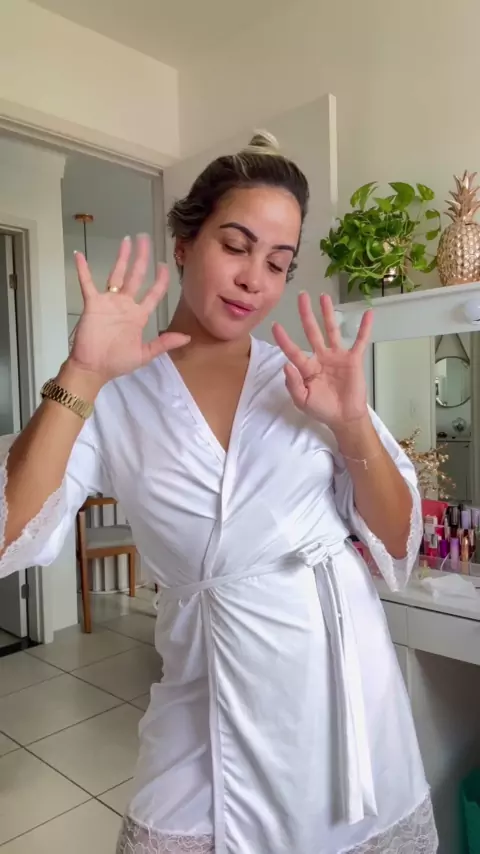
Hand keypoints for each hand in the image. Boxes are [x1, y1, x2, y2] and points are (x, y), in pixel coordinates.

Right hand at [69, 235, 189, 383]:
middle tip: (145, 239)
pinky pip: (87, 283)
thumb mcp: (144, 354)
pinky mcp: (93, 303)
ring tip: (126, 240)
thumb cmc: (117, 362)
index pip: (153, 292)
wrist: (93, 368)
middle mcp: (125, 304)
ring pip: (116, 274)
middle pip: (136, 276)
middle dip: (142, 258)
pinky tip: (80, 255)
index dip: (161, 279)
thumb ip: (164, 343)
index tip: (164, 264)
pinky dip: (83, 270)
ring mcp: (109, 302)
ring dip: (121, 257)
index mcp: (139, 315)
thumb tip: (187, 337)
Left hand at [272, 292, 372, 430]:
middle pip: (311, 331)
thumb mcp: (302, 400)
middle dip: (306, 314)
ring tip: (324, 296)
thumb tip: (286, 365)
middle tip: (301, 296)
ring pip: (332, 330)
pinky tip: (368, 313)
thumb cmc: (322, 409)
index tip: (275, 325)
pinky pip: (359, 341)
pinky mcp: (353, 359)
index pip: (293, 350)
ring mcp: (337, 356)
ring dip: (328, 313)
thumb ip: (293, 384)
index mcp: (306, 367)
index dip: (284, 339)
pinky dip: (364, 328)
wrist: (344, 418)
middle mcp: (321, 357)